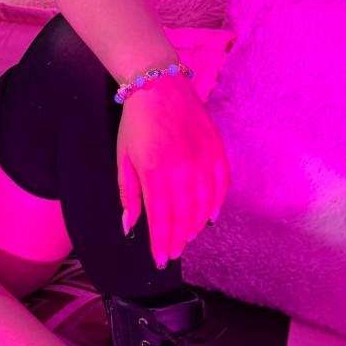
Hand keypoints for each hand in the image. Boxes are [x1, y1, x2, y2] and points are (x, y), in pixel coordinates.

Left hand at [116, 77, 228, 265]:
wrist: (159, 86)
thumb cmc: (136, 124)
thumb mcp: (123, 160)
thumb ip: (128, 196)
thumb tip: (129, 227)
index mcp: (155, 174)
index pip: (161, 220)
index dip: (162, 243)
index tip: (161, 259)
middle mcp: (183, 171)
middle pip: (184, 217)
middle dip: (178, 238)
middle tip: (174, 251)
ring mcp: (203, 160)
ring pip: (204, 205)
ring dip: (196, 225)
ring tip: (188, 237)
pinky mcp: (217, 151)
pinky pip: (221, 186)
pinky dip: (216, 204)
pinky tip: (210, 217)